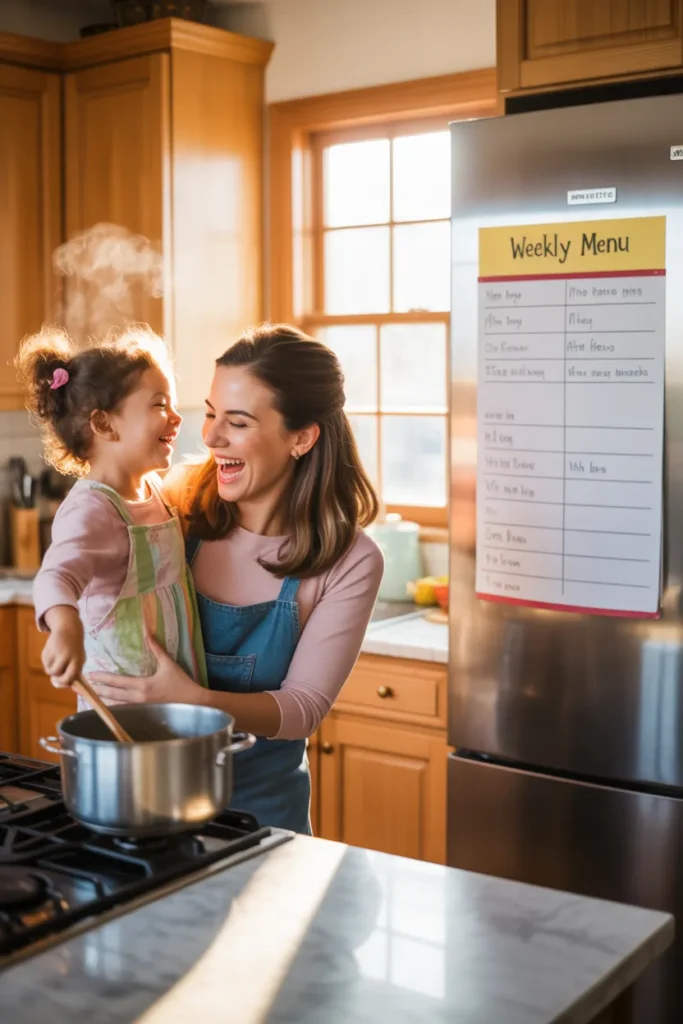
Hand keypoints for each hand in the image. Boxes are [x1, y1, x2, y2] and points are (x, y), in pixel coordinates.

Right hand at [42, 607, 84, 686]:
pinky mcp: (49, 648)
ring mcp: (58, 652)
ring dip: (50, 669)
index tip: (60, 683)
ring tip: (55, 662)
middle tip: (54, 677)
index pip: (71, 678)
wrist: (69, 629)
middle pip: (57, 674)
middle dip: (55, 678)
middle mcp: (69, 656)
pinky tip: (52, 653)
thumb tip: (57, 685)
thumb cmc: (74, 649)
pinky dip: (46, 661)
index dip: (64, 683)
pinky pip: (44, 662)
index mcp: (78, 661)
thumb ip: (71, 672)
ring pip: (50, 669)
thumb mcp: (77, 659)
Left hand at [89, 636, 206, 704]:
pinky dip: (115, 708)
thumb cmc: (181, 683)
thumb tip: (148, 633)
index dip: (103, 678)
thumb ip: (157, 649)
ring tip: (92, 698)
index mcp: (143, 685)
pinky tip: (108, 707)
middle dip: (98, 690)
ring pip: (117, 705)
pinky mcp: (145, 713)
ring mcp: (141, 708)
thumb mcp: (169, 664)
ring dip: (104, 700)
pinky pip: (125, 711)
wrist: (193, 703)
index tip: (92, 675)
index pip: (118, 681)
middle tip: (84, 687)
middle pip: (113, 694)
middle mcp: (139, 698)